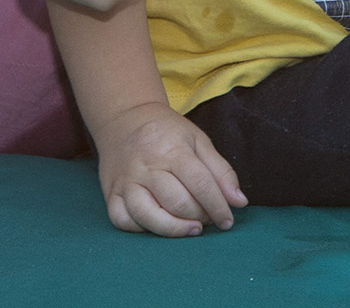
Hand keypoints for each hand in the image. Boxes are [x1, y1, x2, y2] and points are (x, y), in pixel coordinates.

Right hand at [89, 101, 247, 235]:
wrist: (125, 120)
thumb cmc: (167, 133)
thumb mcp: (198, 141)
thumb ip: (221, 171)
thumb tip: (239, 202)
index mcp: (172, 150)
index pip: (201, 184)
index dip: (218, 206)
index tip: (227, 221)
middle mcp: (147, 167)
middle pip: (177, 202)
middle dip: (200, 217)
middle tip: (208, 220)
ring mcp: (126, 181)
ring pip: (148, 215)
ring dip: (174, 229)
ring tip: (191, 229)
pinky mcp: (111, 193)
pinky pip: (122, 220)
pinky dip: (141, 230)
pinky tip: (159, 225)